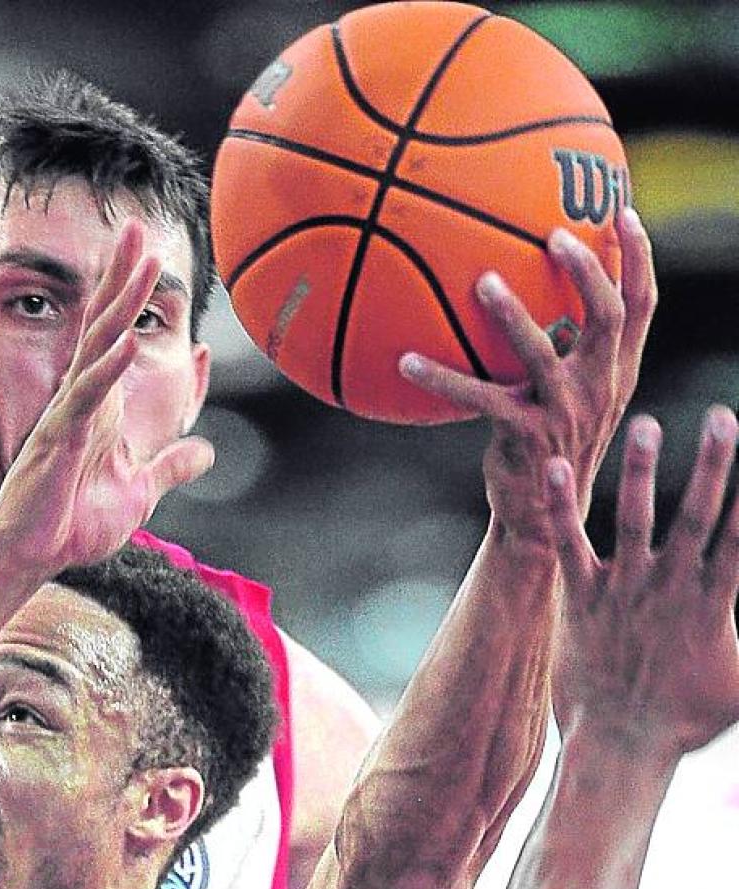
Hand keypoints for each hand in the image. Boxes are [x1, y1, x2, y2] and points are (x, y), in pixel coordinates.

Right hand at [0, 221, 212, 572]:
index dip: (131, 298)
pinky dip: (108, 369)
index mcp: (100, 406)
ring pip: (96, 348)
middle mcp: (82, 400)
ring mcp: (69, 416)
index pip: (116, 338)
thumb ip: (171, 468)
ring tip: (140, 262)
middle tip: (137, 227)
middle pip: (104, 324)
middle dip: (121, 277)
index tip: (148, 255)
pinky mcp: (59, 441)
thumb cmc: (73, 523)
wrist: (34, 556)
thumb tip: (207, 453)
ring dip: (120, 304)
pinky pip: (86, 398)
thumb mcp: (139, 493)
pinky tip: (127, 340)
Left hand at [400, 206, 655, 551]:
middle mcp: (600, 386)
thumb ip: (569, 348)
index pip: (642, 305)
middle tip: (555, 235)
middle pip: (608, 316)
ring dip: (512, 314)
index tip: (622, 212)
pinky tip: (405, 360)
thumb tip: (530, 288)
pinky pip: (478, 397)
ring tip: (483, 281)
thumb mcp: (572, 396)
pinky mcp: (525, 435)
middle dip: (587, 271)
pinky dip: (440, 377)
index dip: (638, 257)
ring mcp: (565, 412)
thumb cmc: (550, 442)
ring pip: (541, 351)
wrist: (543, 517)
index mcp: (616, 370)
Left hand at [547, 406, 738, 755]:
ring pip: (636, 522)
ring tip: (646, 426)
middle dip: (714, 466)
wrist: (619, 748)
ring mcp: (624, 593)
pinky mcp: (580, 601)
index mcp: (714, 603)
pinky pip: (570, 547)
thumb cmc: (684, 722)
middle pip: (698, 516)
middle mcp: (671, 589)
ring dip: (643, 473)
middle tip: (722, 416)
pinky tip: (553, 469)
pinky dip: (561, 509)